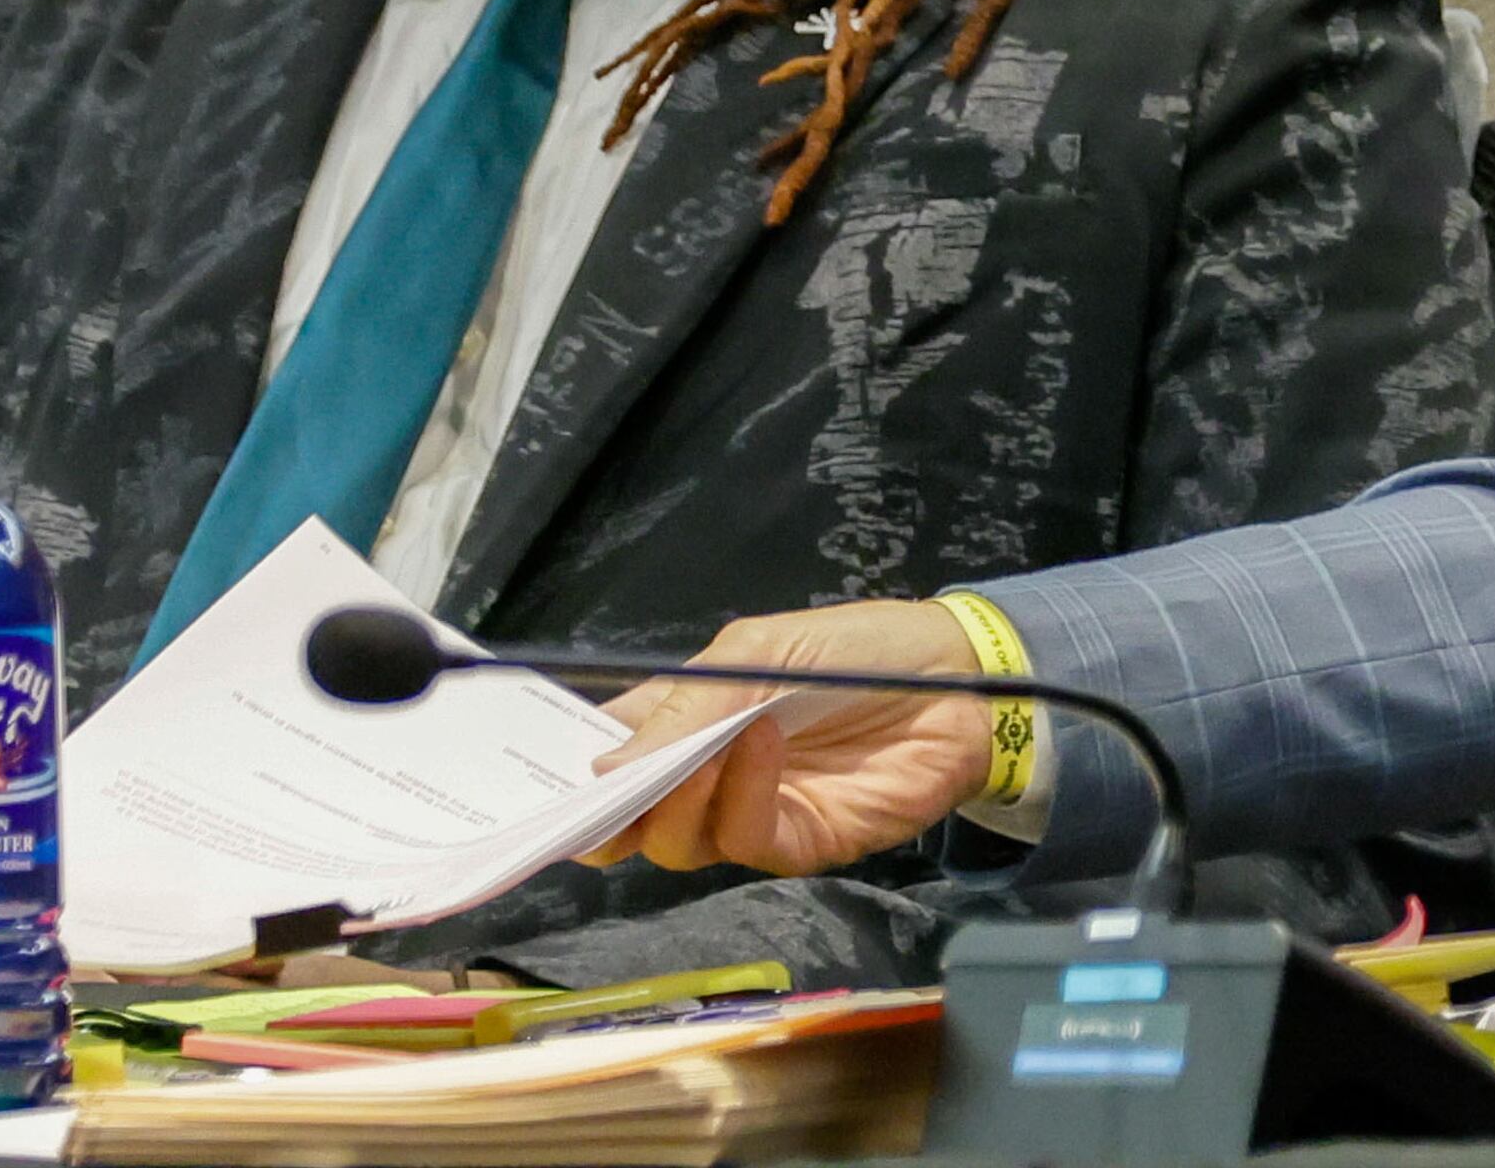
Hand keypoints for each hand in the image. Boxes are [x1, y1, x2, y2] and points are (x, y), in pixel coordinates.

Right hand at [586, 600, 1000, 876]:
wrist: (958, 679)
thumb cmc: (859, 650)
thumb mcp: (760, 651)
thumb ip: (685, 706)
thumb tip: (603, 768)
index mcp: (687, 720)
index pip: (610, 760)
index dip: (571, 775)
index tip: (535, 783)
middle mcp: (707, 777)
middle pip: (630, 819)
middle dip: (611, 809)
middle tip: (609, 788)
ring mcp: (749, 814)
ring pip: (677, 841)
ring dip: (681, 796)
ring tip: (714, 740)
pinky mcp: (798, 843)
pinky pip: (743, 842)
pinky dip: (740, 798)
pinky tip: (760, 746)